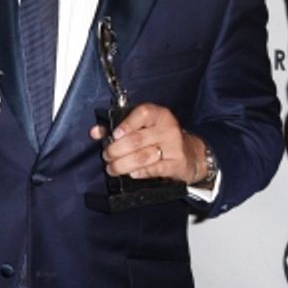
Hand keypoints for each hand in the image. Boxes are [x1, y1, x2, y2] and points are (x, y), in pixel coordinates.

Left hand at [90, 104, 206, 184]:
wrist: (190, 154)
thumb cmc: (161, 138)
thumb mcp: (145, 128)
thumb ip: (119, 127)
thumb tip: (96, 132)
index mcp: (159, 115)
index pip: (143, 114)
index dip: (126, 124)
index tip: (114, 135)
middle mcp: (168, 128)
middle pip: (136, 140)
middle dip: (116, 150)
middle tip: (107, 156)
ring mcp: (174, 146)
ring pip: (142, 157)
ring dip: (122, 165)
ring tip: (113, 168)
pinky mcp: (177, 163)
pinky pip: (154, 169)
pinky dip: (139, 173)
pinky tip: (131, 173)